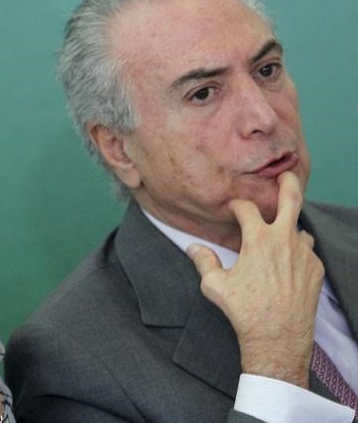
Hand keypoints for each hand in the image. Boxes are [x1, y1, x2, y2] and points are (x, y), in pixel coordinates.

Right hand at [186, 171, 323, 387]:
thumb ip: (204, 261)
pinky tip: (286, 263)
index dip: (237, 205)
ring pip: (300, 229)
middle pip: (291, 199)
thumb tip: (194, 247)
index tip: (231, 208)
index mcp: (258, 239)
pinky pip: (307, 252)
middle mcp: (284, 241)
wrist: (278, 336)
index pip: (247, 209)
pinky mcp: (315, 269)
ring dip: (290, 228)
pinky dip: (296, 251)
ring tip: (280, 233)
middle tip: (285, 173)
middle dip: (288, 182)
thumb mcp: (215, 285)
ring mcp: (303, 254)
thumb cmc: (244, 310)